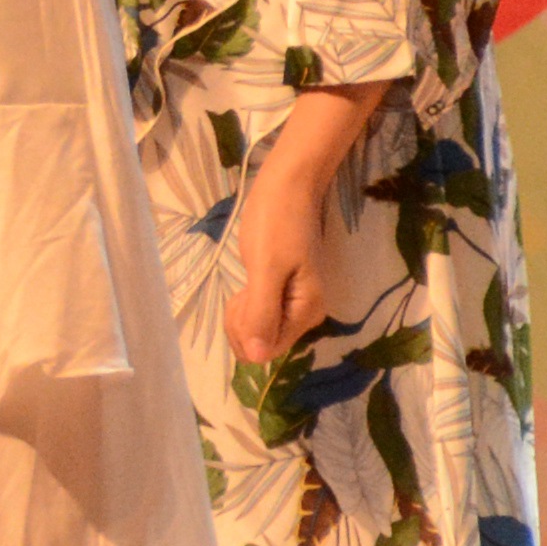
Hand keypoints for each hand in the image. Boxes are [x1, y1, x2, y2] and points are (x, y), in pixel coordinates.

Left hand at [221, 152, 334, 370]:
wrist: (287, 187)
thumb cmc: (276, 222)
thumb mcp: (266, 267)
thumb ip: (262, 312)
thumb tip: (257, 358)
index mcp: (306, 313)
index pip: (267, 350)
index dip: (246, 332)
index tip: (245, 298)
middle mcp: (302, 316)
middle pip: (260, 344)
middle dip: (241, 322)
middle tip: (246, 286)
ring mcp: (291, 305)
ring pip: (254, 331)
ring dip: (240, 313)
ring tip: (248, 280)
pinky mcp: (279, 292)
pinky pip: (255, 314)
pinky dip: (243, 303)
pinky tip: (248, 281)